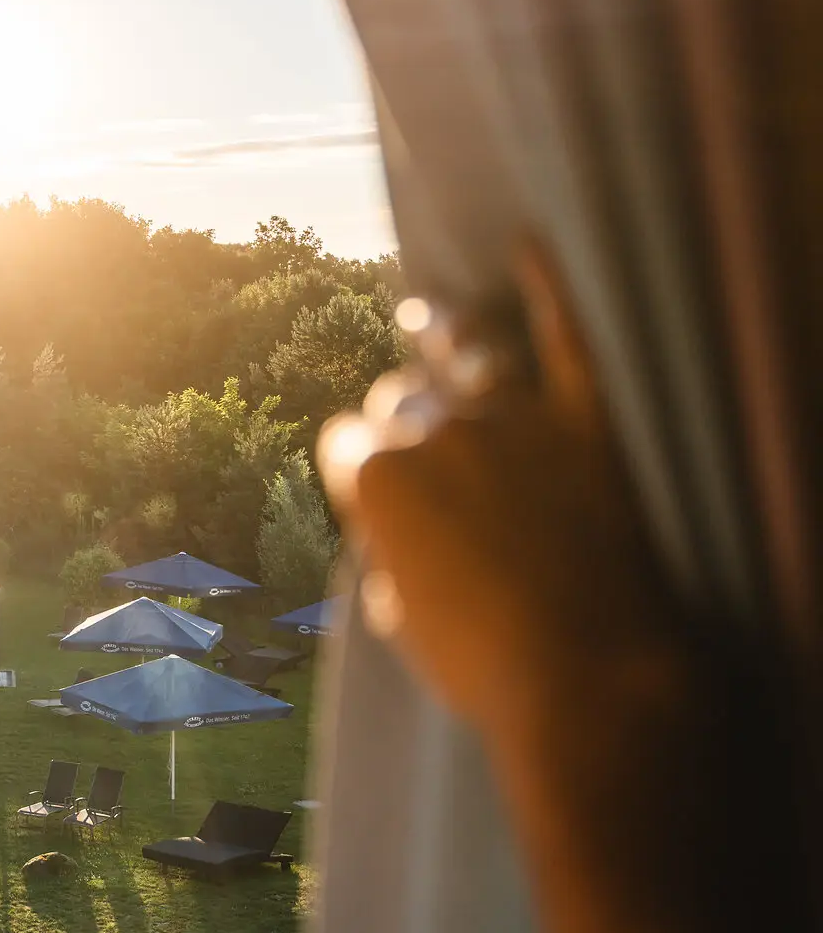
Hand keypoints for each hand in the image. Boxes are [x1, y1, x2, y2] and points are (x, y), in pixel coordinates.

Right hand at [317, 252, 674, 736]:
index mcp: (376, 480)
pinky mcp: (588, 424)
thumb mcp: (394, 616)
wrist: (590, 683)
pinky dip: (547, 288)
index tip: (368, 484)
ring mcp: (514, 420)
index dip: (353, 465)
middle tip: (419, 439)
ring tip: (434, 319)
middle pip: (403, 395)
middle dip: (402, 414)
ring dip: (446, 339)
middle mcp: (436, 433)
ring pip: (467, 353)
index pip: (342, 441)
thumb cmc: (481, 665)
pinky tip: (529, 248)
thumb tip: (390, 525)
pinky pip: (564, 337)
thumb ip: (383, 548)